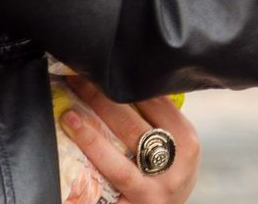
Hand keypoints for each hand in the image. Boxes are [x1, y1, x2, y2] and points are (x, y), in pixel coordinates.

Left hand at [60, 76, 199, 203]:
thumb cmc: (167, 181)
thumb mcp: (177, 154)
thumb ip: (162, 127)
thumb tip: (128, 88)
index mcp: (187, 143)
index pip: (159, 104)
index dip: (130, 84)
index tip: (106, 68)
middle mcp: (175, 166)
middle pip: (133, 125)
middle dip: (103, 99)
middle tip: (79, 79)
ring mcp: (154, 190)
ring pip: (119, 155)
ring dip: (91, 130)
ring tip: (69, 110)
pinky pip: (107, 182)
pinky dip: (89, 157)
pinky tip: (72, 140)